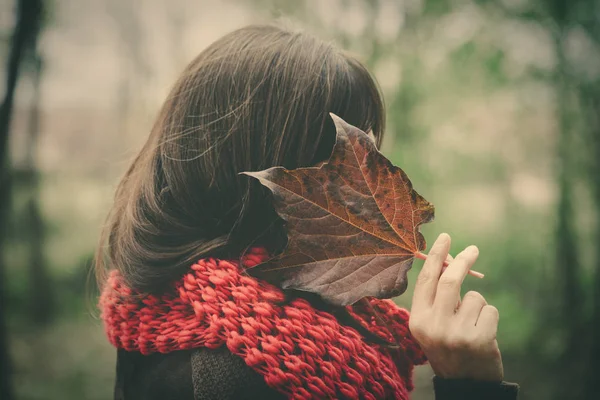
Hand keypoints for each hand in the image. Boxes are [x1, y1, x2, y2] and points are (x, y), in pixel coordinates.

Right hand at [409, 233, 503, 381]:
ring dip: (478, 305)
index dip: (435, 256)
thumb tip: (452, 262)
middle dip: (463, 261)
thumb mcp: (434, 324)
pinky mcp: (478, 340)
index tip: (445, 237)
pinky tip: (484, 334)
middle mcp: (433, 326)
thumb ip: (438, 298)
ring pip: (474, 297)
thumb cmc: (449, 346)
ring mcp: (455, 334)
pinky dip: (490, 318)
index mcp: (417, 320)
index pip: (426, 280)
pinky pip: (490, 310)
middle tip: (473, 249)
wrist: (465, 383)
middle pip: (450, 281)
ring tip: (473, 324)